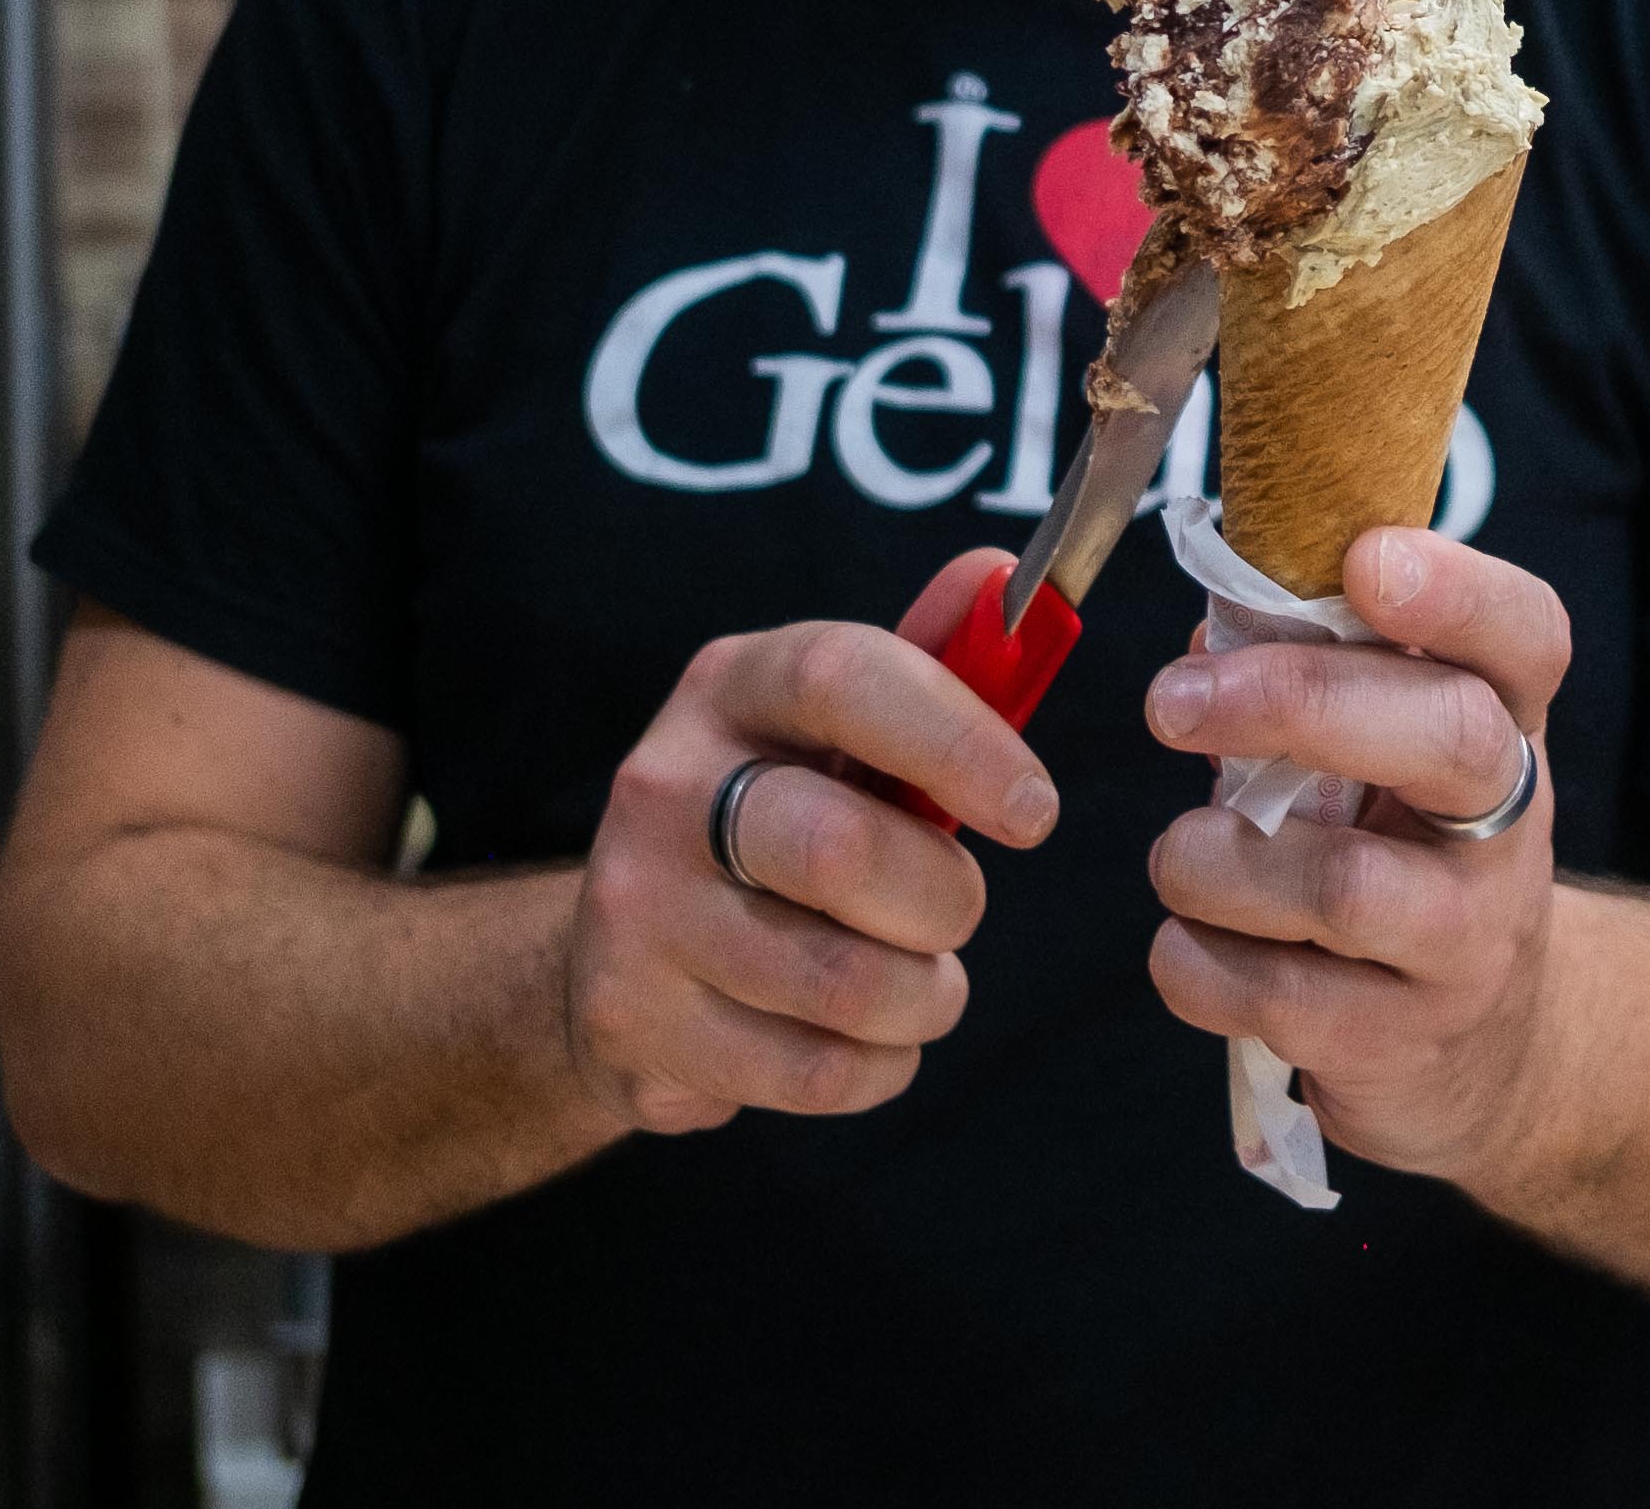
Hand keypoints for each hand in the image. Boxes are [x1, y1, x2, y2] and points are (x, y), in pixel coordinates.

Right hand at [561, 551, 1057, 1137]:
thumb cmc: (773, 821)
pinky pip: (813, 1070)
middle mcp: (664, 786)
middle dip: (944, 900)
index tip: (1034, 811)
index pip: (843, 678)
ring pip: (841, 981)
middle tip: (956, 911)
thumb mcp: (836, 731)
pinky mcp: (629, 1021)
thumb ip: (930, 663)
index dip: (958, 741)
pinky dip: (877, 1066)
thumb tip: (1007, 578)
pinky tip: (863, 1038)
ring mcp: (635, 908)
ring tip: (917, 982)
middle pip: (840, 849)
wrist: (614, 952)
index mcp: (731, 687)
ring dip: (923, 997)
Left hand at [1141, 525, 1572, 1181]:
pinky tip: (1188, 947)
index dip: (1457, 589)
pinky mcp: (1404, 1043)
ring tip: (1179, 856)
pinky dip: (1197, 965)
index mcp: (1503, 723)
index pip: (1524, 634)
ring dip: (1217, 861)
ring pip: (1347, 887)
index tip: (1364, 561)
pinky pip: (1278, 1001)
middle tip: (1170, 702)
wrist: (1488, 1046)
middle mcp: (1505, 828)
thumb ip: (1311, 678)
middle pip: (1447, 737)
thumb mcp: (1386, 753)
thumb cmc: (1399, 852)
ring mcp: (1467, 944)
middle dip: (1298, 702)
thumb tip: (1208, 634)